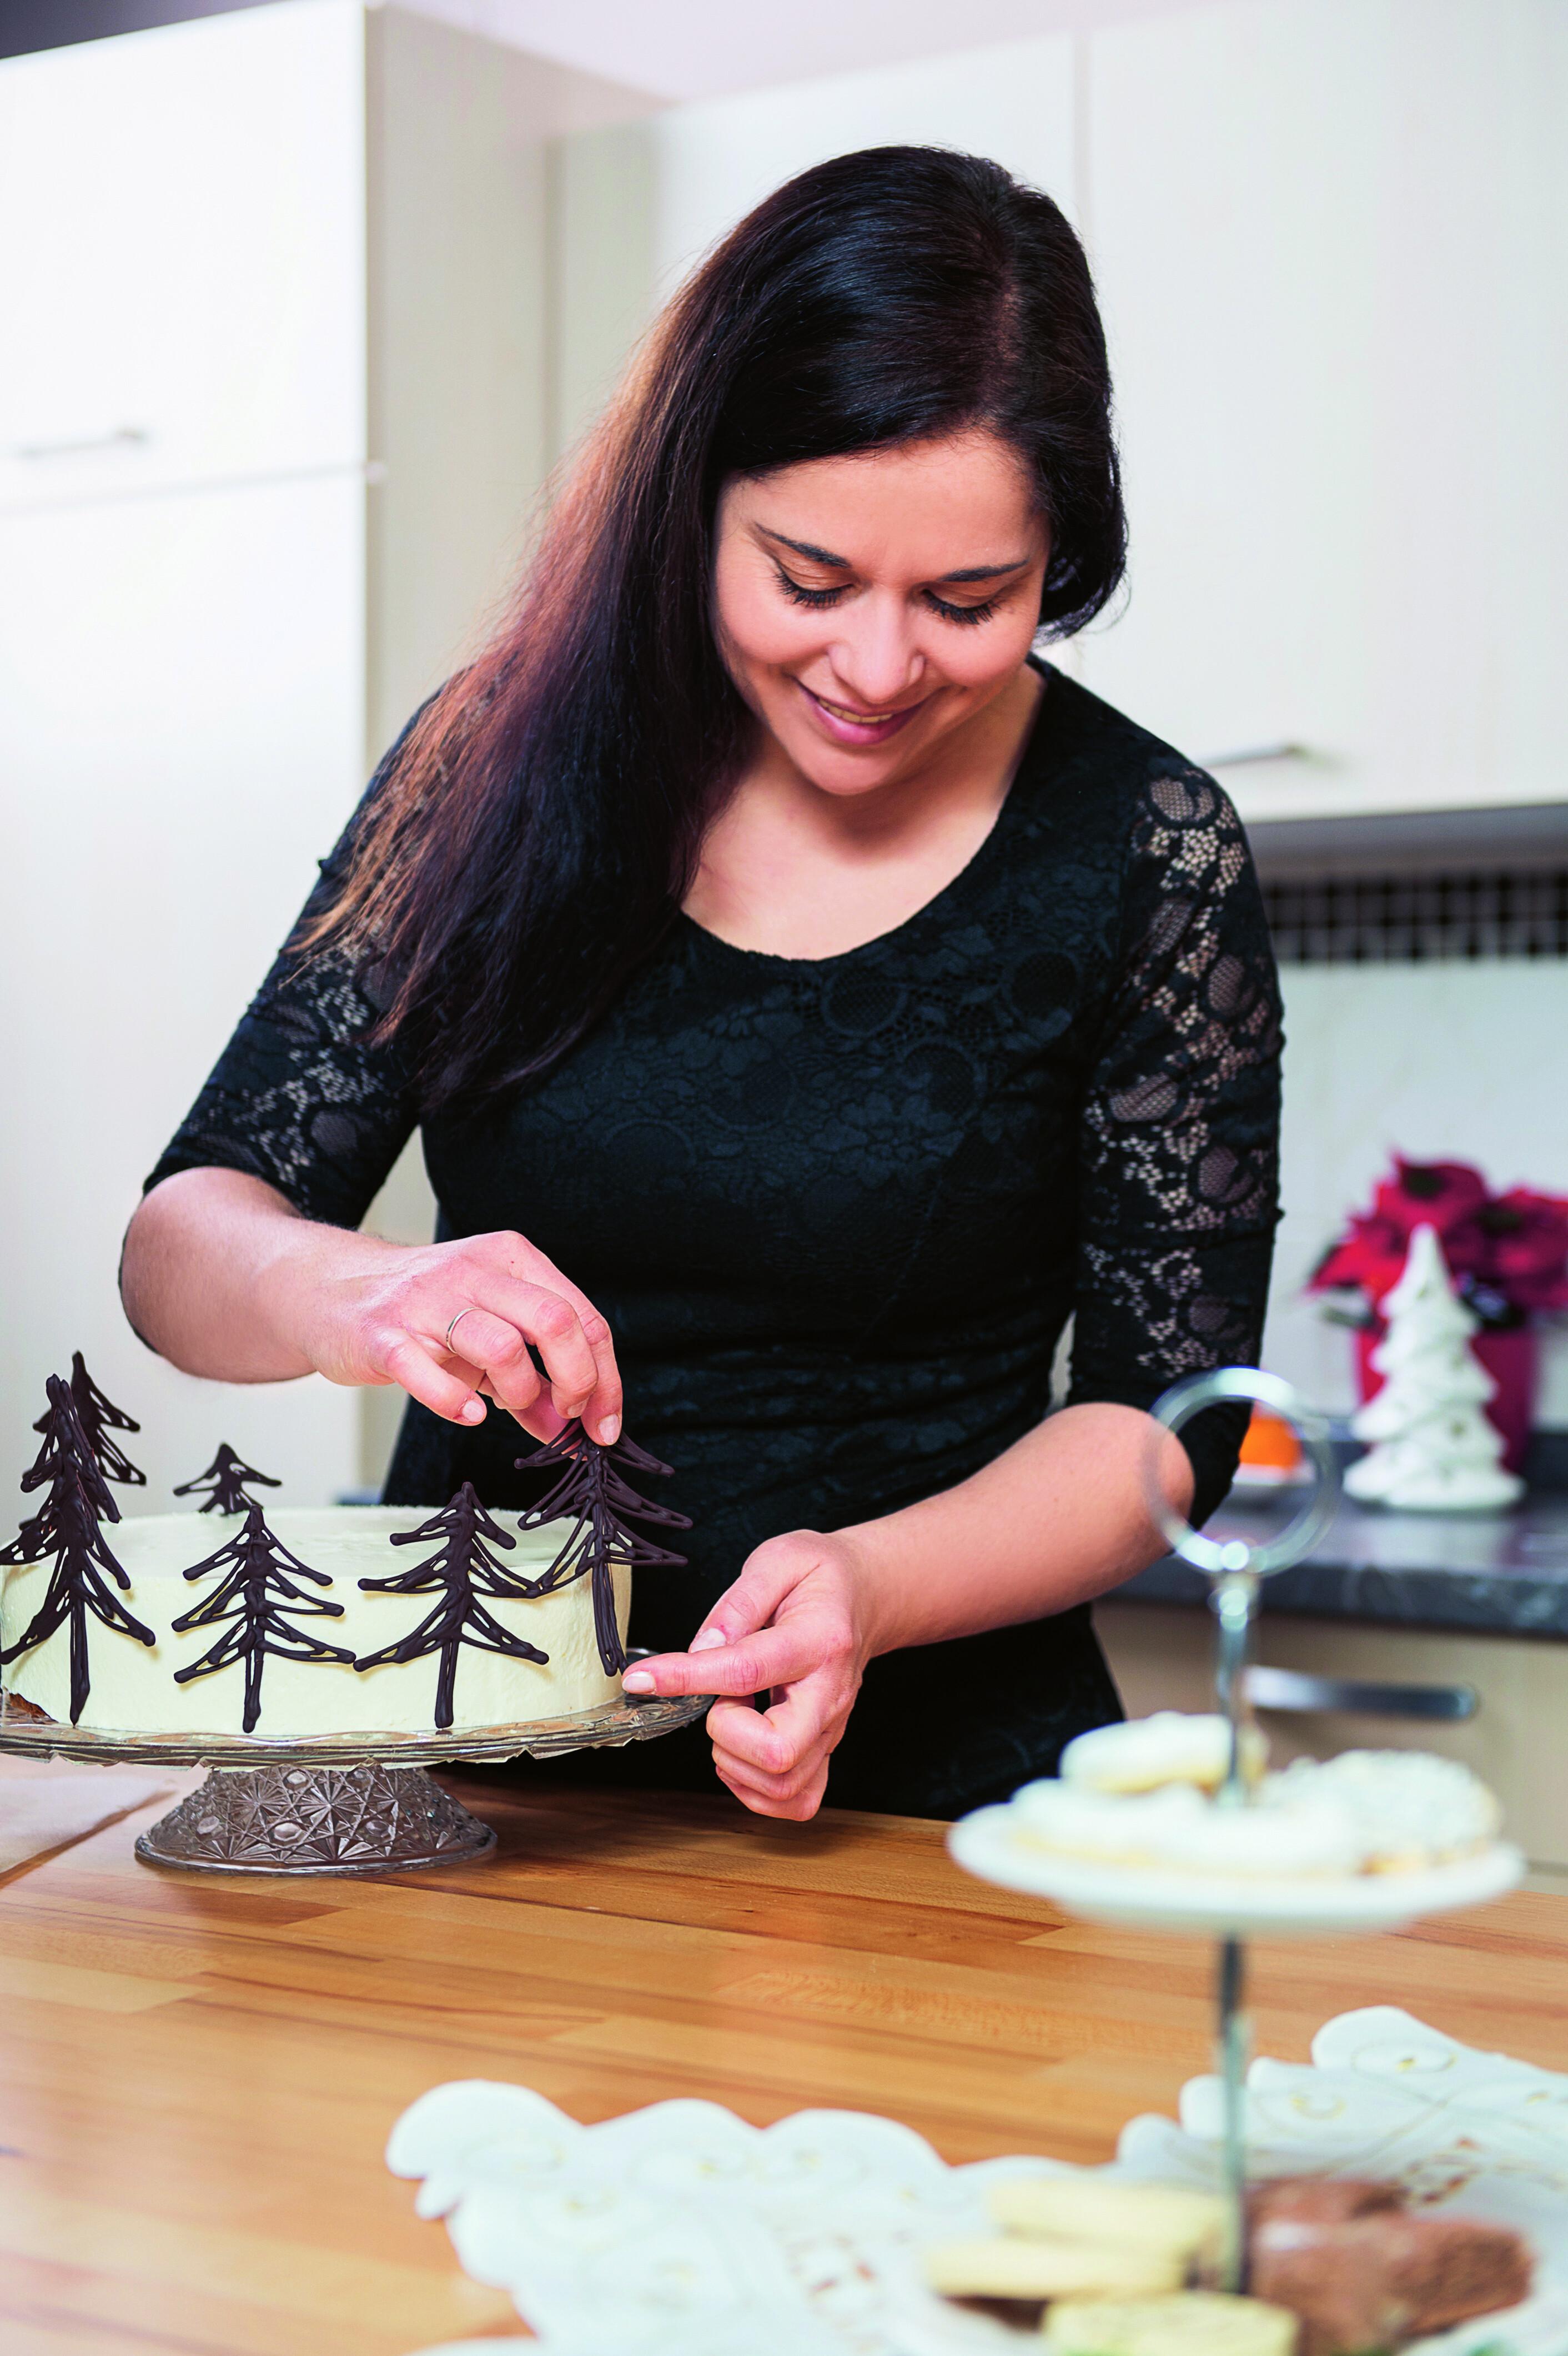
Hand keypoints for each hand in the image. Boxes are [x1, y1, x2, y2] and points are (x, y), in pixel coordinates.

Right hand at [287, 1226, 622, 1445]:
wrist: (329, 1291)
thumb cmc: (422, 1313)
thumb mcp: (487, 1334)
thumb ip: (532, 1378)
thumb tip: (573, 1431)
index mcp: (511, 1260)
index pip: (582, 1317)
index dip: (605, 1378)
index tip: (604, 1425)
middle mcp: (474, 1271)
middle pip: (555, 1321)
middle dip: (578, 1381)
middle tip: (567, 1418)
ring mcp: (425, 1301)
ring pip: (503, 1346)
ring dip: (521, 1393)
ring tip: (506, 1408)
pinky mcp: (382, 1335)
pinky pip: (426, 1371)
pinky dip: (454, 1401)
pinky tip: (467, 1413)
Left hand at [622, 1531, 872, 1819]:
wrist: (866, 1596)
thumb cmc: (821, 1578)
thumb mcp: (779, 1560)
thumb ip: (738, 1604)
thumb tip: (701, 1649)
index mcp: (818, 1640)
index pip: (747, 1670)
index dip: (686, 1678)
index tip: (642, 1679)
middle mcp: (830, 1694)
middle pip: (778, 1752)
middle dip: (726, 1734)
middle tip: (721, 1699)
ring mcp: (831, 1729)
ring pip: (783, 1787)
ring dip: (735, 1762)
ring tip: (732, 1717)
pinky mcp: (825, 1750)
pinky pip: (796, 1800)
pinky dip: (755, 1790)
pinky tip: (740, 1752)